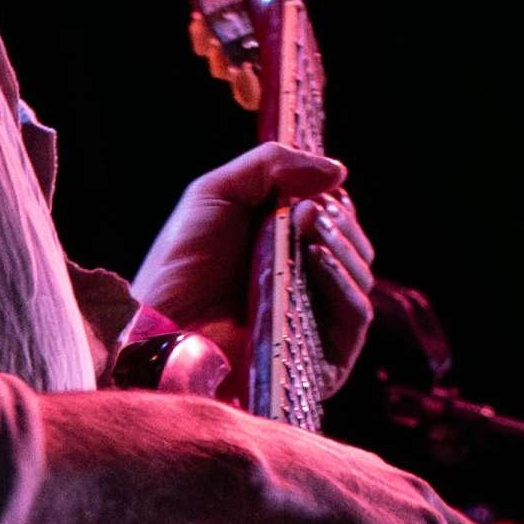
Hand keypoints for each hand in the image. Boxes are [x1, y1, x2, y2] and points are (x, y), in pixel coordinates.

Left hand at [132, 143, 376, 392]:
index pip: (336, 218)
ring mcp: (316, 320)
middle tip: (311, 208)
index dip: (333, 198)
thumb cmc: (182, 261)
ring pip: (361, 274)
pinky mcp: (323, 358)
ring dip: (343, 241)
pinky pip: (355, 315)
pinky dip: (343, 280)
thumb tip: (339, 170)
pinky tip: (316, 257)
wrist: (162, 323)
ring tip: (310, 225)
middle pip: (353, 242)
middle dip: (338, 218)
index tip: (319, 185)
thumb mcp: (218, 192)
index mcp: (285, 246)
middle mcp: (305, 282)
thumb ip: (272, 165)